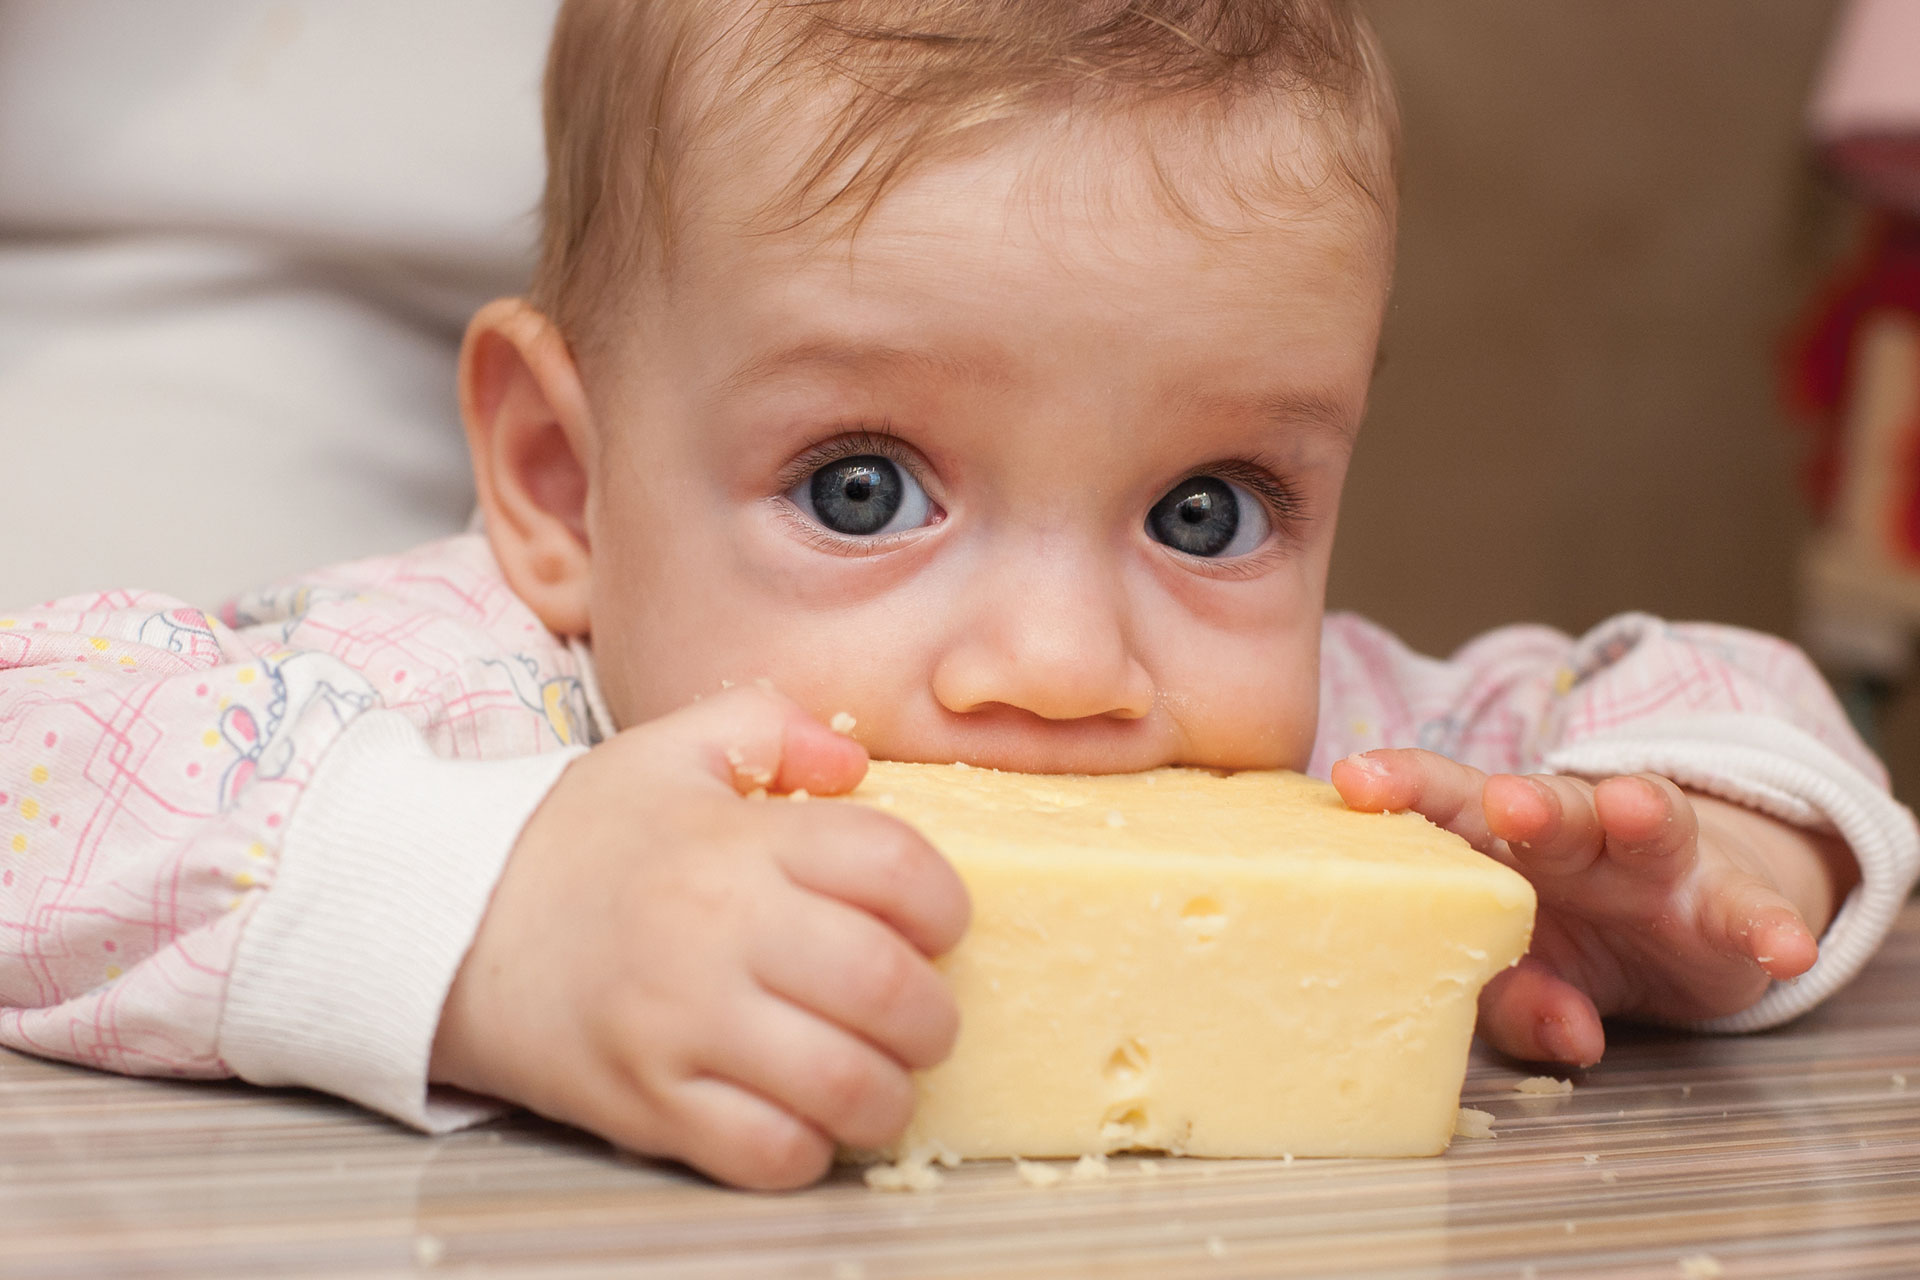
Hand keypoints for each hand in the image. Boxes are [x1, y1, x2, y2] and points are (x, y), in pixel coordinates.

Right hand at [430, 687, 970, 1189]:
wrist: (444, 922)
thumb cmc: (577, 838)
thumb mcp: (669, 749)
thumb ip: (773, 726)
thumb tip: (855, 765)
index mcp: (736, 840)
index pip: (894, 866)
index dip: (944, 902)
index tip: (936, 923)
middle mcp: (717, 931)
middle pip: (886, 985)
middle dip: (932, 1012)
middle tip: (920, 1013)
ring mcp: (681, 1026)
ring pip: (844, 1084)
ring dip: (889, 1090)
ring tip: (879, 1073)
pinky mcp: (647, 1104)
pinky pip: (769, 1152)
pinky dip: (810, 1147)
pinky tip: (806, 1116)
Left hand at [1331, 749, 1854, 1066]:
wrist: (1681, 928)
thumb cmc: (1568, 940)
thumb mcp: (1529, 977)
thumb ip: (1520, 1002)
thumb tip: (1565, 1038)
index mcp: (1501, 846)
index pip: (1444, 804)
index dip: (1402, 787)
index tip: (1354, 782)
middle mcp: (1576, 838)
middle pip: (1547, 806)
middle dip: (1527, 802)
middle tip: (1505, 802)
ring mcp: (1655, 861)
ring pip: (1647, 823)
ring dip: (1638, 812)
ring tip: (1633, 808)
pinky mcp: (1726, 902)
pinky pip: (1751, 911)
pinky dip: (1770, 925)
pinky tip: (1783, 947)